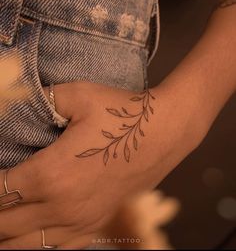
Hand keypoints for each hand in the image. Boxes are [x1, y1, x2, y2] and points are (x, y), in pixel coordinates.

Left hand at [0, 81, 158, 248]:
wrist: (165, 131)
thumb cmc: (123, 113)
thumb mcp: (77, 96)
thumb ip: (39, 100)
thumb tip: (15, 101)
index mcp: (51, 174)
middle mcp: (63, 206)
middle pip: (5, 224)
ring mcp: (82, 220)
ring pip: (26, 245)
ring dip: (7, 233)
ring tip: (3, 219)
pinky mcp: (97, 223)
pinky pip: (56, 249)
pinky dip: (35, 244)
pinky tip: (30, 233)